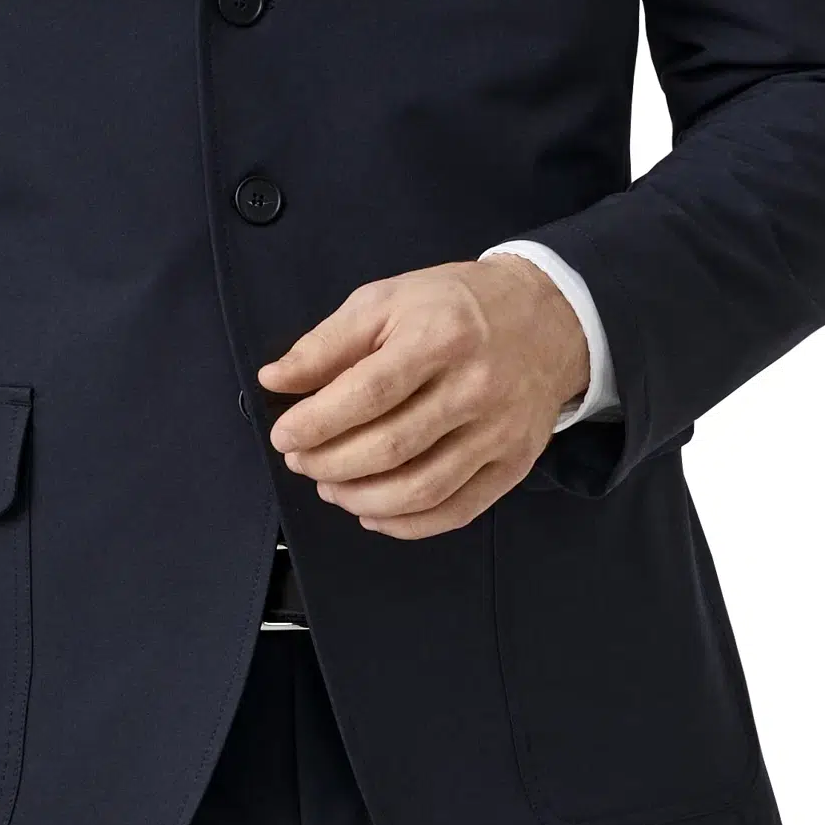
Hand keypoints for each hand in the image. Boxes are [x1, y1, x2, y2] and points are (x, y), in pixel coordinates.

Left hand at [260, 258, 589, 539]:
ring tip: (330, 486)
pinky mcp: (513, 464)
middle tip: (301, 461)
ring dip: (361, 498)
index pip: (369, 392)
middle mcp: (476, 387)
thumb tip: (276, 380)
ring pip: (422, 488)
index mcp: (440, 337)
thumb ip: (328, 342)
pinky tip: (372, 512)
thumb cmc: (457, 308)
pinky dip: (406, 525)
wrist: (548, 319)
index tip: (285, 435)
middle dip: (331, 464)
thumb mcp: (387, 300)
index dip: (318, 422)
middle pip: (391, 447)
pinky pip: (456, 511)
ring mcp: (499, 432)